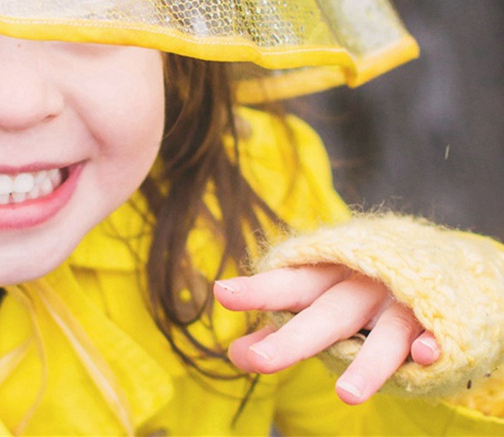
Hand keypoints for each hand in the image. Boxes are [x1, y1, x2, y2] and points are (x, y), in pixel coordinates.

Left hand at [213, 264, 440, 404]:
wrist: (438, 265)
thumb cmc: (361, 291)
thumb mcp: (320, 303)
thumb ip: (281, 328)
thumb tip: (235, 353)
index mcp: (328, 279)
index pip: (289, 285)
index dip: (258, 290)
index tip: (222, 293)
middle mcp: (362, 286)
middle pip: (327, 313)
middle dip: (293, 338)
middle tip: (257, 362)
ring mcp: (403, 301)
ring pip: (386, 331)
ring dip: (368, 361)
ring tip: (346, 396)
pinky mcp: (440, 319)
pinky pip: (437, 333)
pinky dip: (431, 344)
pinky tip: (425, 357)